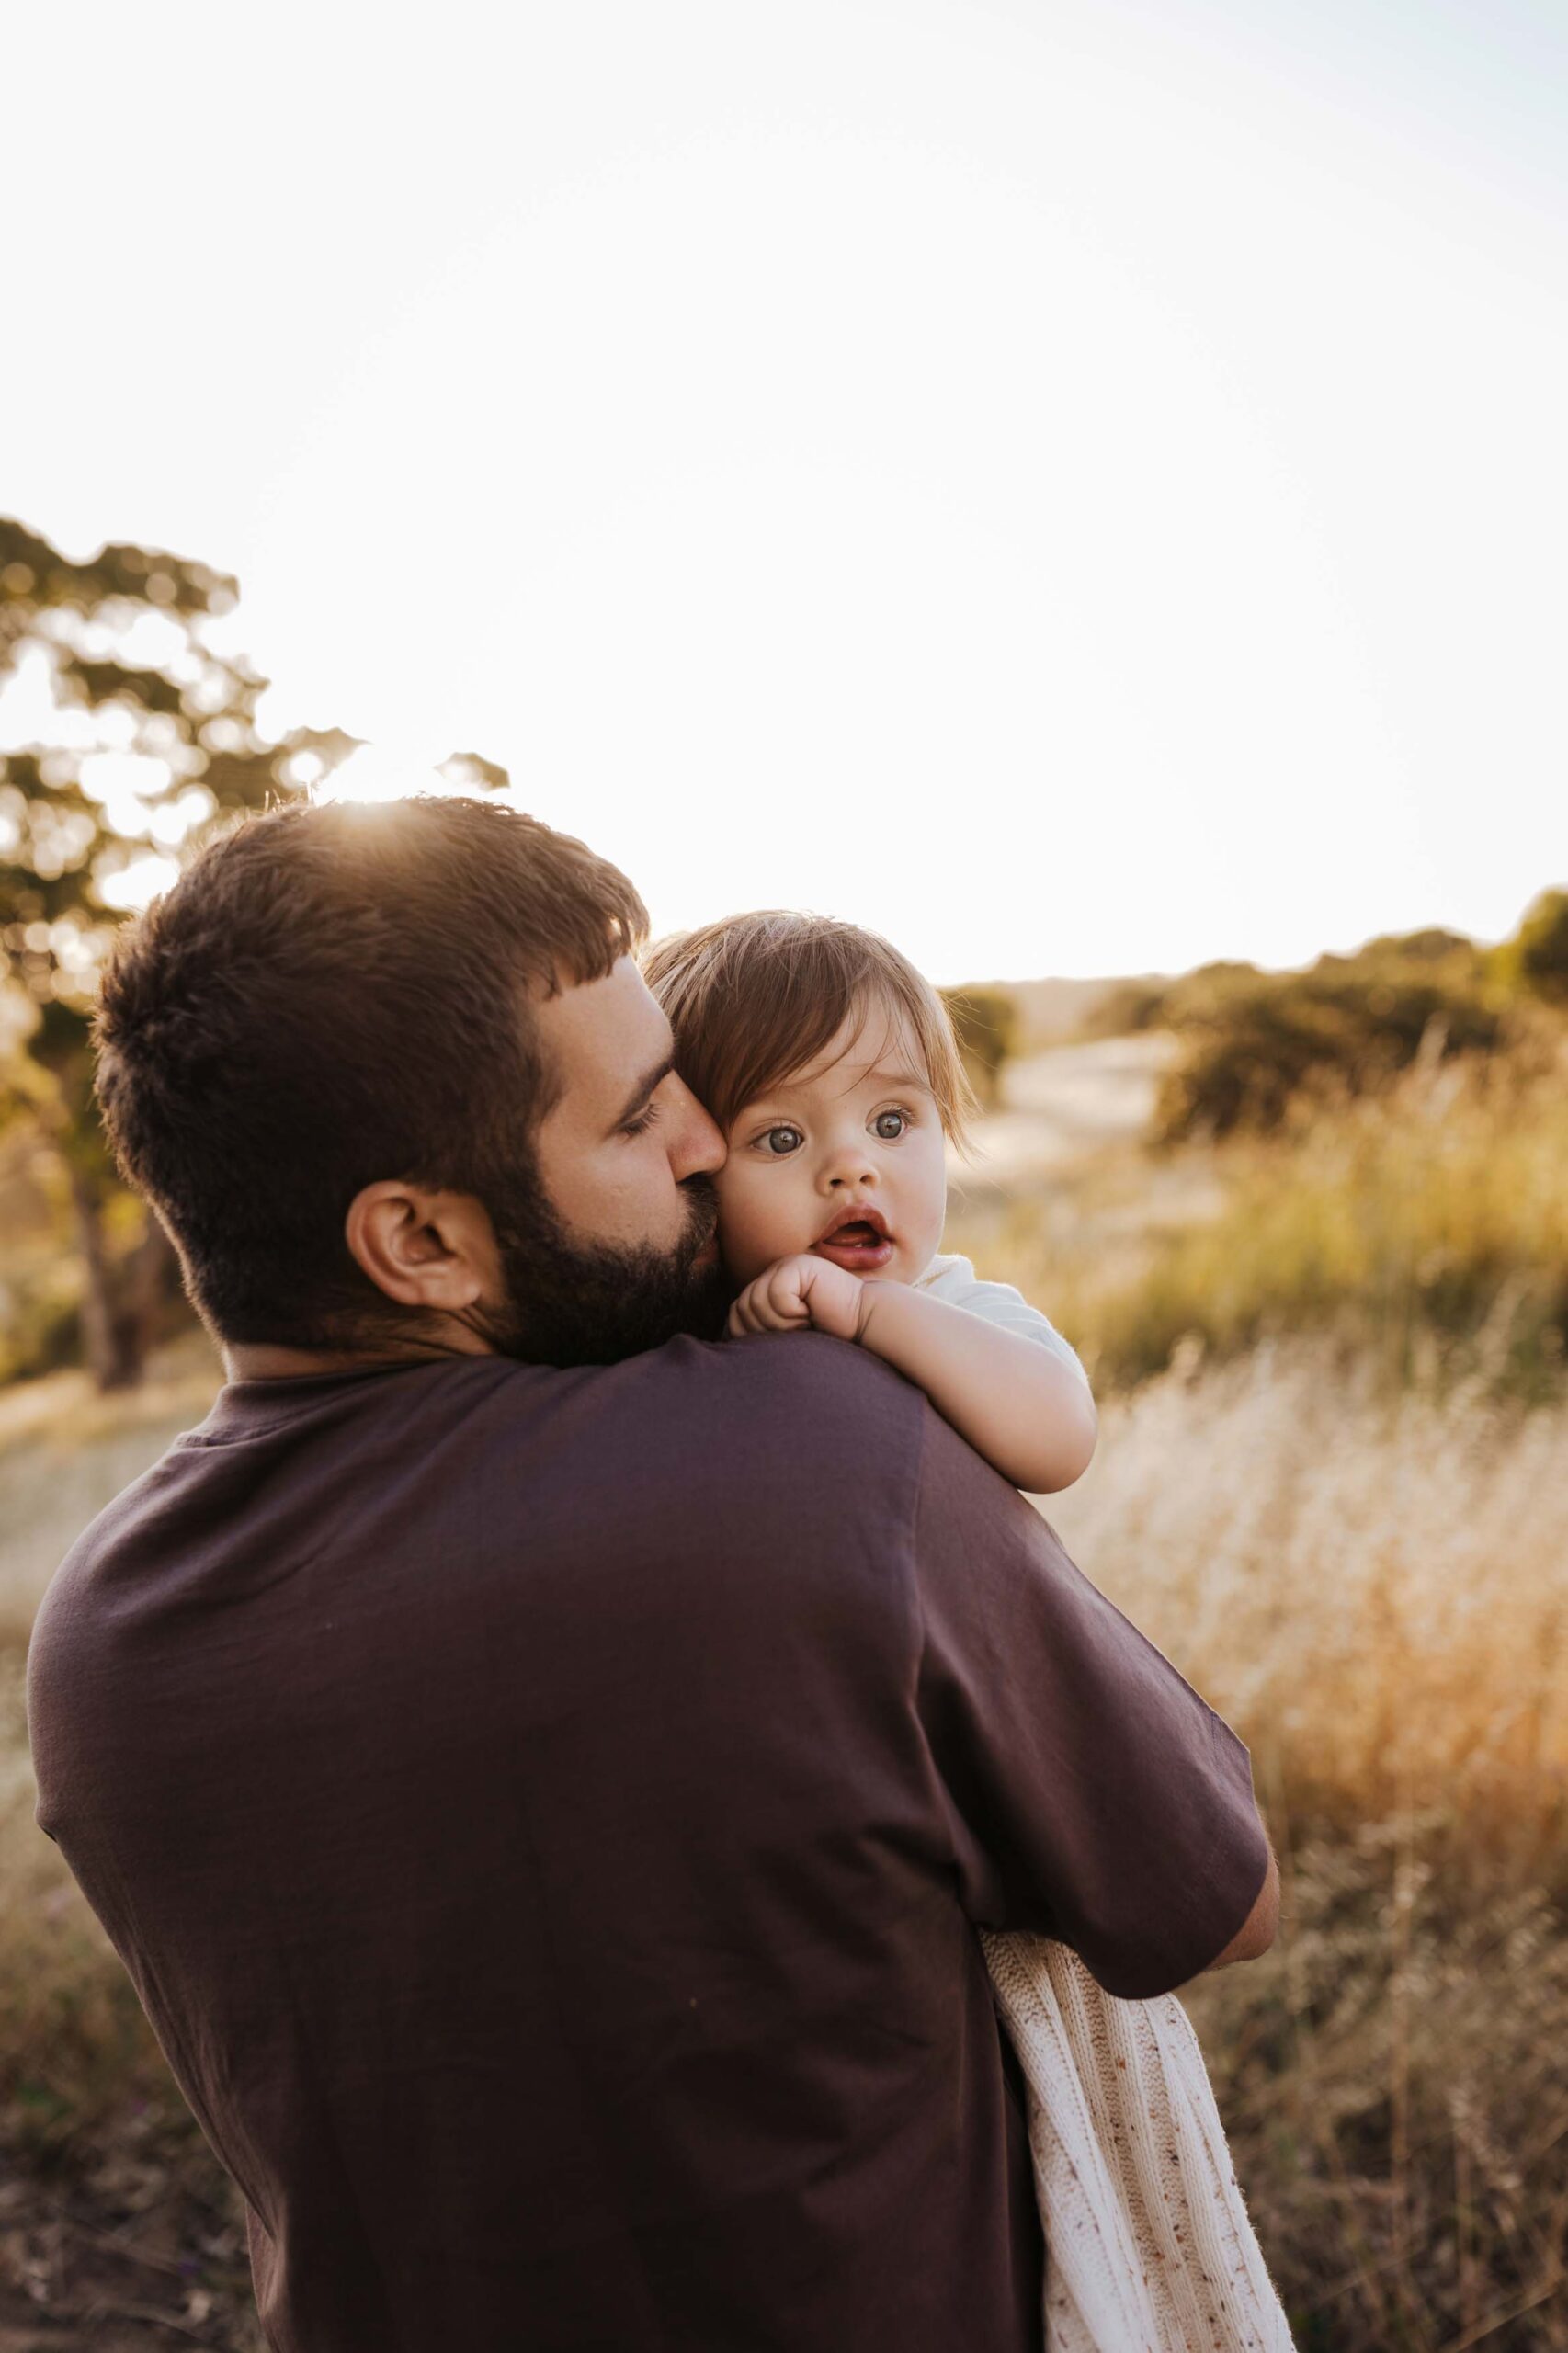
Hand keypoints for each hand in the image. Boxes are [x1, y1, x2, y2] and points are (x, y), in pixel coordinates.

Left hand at [726, 1252, 864, 1343]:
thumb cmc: (827, 1337)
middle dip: (766, 1331)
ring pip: (756, 1302)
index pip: (734, 1314)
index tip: (777, 1345)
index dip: (746, 1336)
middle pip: (741, 1308)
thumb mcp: (784, 1337)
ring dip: (781, 1324)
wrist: (866, 1327)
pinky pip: (777, 1295)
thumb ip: (758, 1332)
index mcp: (768, 1289)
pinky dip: (792, 1313)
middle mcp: (774, 1274)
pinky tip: (812, 1312)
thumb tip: (724, 1341)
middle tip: (797, 1333)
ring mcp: (787, 1266)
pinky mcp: (800, 1266)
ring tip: (805, 1324)